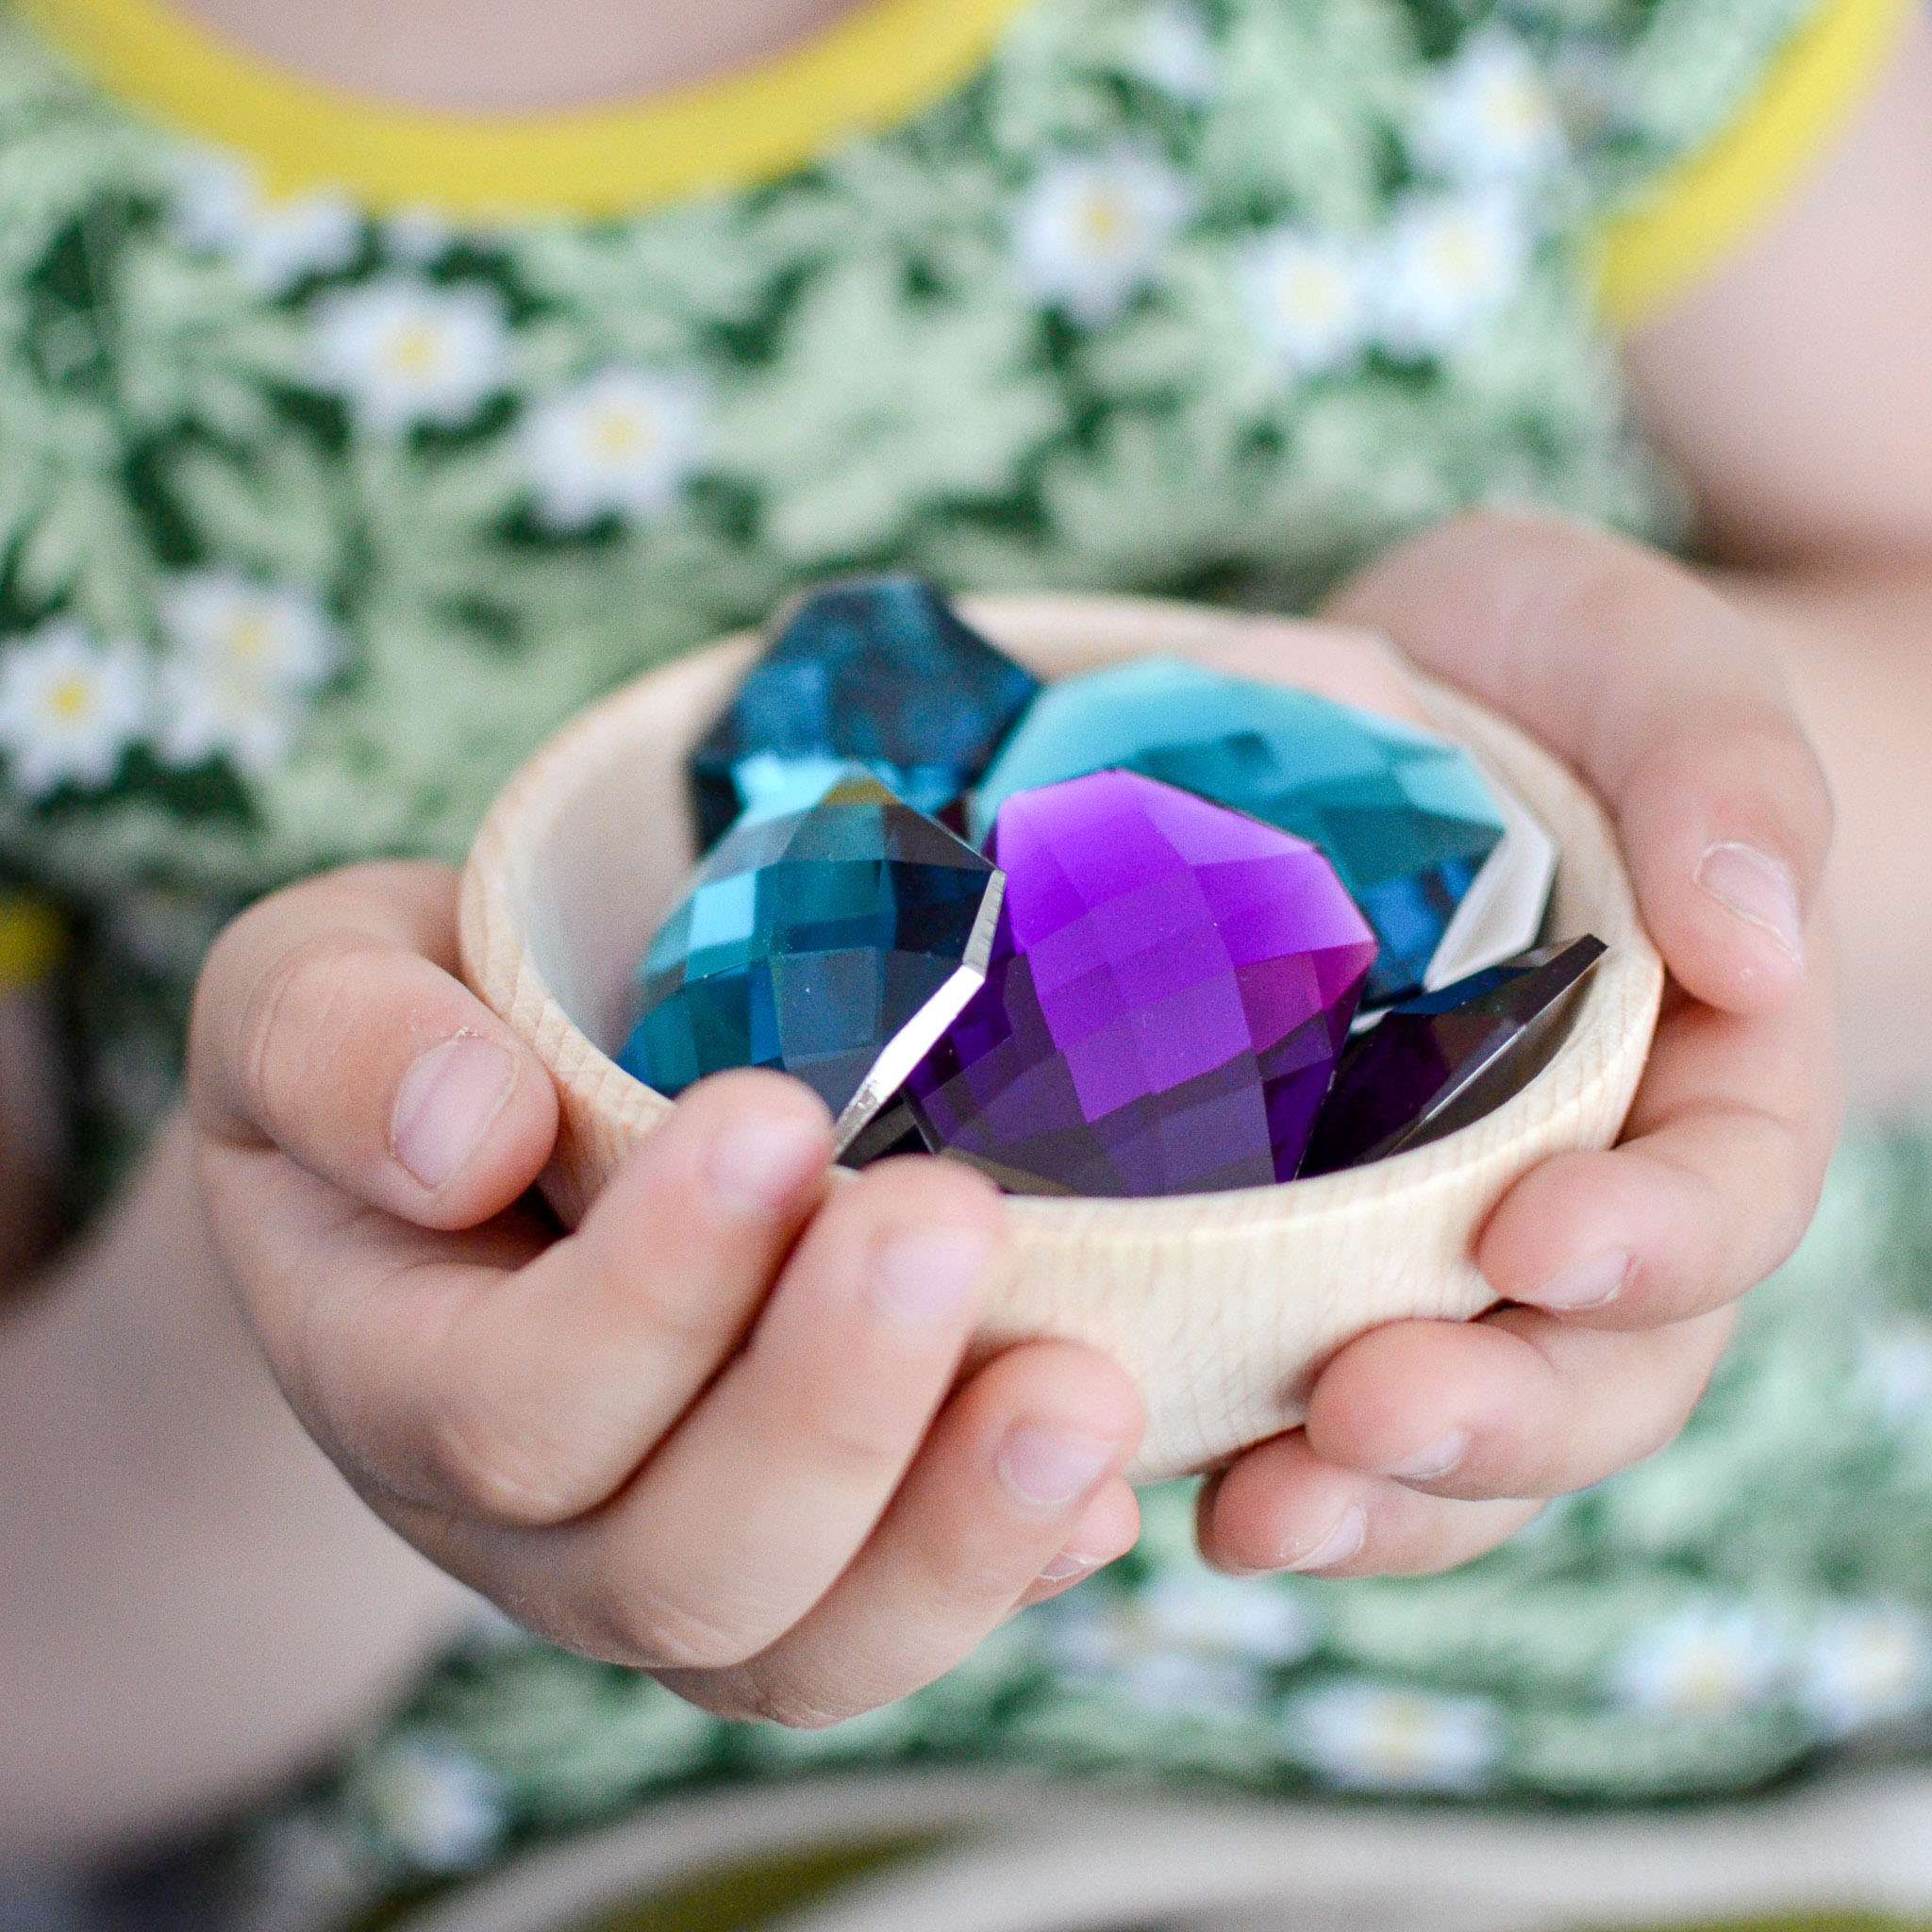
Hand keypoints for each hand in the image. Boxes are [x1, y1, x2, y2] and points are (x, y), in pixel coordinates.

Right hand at [186, 862, 1142, 1725]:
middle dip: (828, 1408)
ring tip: (1080, 1391)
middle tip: (949, 1221)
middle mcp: (528, 1522)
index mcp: (391, 1375)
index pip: (505, 1405)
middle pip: (674, 1564)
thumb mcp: (316, 989)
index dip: (650, 1293)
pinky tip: (1103, 1482)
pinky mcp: (804, 1553)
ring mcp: (670, 1555)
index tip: (774, 1115)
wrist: (477, 1141)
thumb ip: (337, 1044)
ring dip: (955, 1531)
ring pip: (803, 1645)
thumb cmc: (413, 1041)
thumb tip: (470, 1139)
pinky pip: (892, 1619)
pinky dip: (1009, 1563)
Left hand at [1198, 511, 1841, 1576]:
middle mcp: (1593, 1189)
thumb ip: (1725, 773)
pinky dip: (1265, 1453)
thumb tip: (1751, 944)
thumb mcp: (1649, 667)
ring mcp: (1450, 1240)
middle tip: (1360, 1414)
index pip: (1725, 1198)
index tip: (1531, 1237)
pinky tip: (1177, 1475)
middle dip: (1492, 1418)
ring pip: (1463, 1428)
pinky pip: (1318, 1391)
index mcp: (1708, 1076)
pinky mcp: (1315, 1245)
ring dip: (1372, 1497)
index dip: (1650, 1245)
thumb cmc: (1556, 680)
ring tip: (1254, 1516)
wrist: (1417, 703)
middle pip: (1596, 1372)